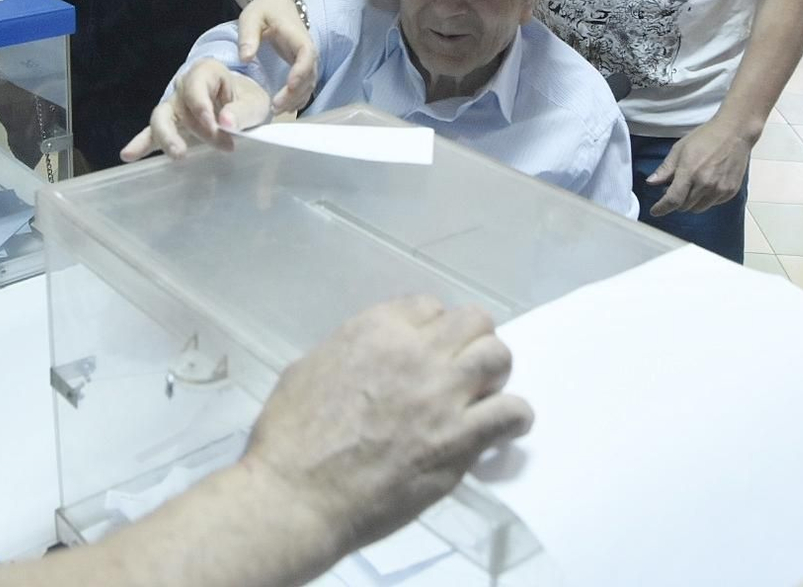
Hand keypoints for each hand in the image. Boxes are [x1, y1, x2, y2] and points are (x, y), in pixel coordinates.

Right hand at [120, 59, 272, 160]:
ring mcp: (174, 106)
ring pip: (161, 118)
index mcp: (206, 72)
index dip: (202, 105)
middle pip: (178, 105)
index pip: (197, 86)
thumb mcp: (254, 103)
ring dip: (167, 137)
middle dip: (194, 127)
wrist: (242, 107)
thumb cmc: (246, 100)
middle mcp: (184, 86)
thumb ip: (242, 111)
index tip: (215, 124)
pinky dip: (141, 144)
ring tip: (177, 154)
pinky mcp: (169, 126)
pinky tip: (128, 155)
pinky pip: (151, 133)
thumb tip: (226, 122)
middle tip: (214, 144)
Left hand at [237, 0, 317, 112]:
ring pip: (309, 83)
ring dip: (296, 99)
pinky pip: (305, 85)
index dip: (301, 72)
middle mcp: (307, 50)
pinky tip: (284, 108)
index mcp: (298, 36)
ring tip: (276, 111)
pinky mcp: (302, 66)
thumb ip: (248, 36)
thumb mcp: (251, 17)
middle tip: (275, 107)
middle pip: (309, 75)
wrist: (276, 3)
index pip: (307, 55)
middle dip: (295, 93)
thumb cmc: (264, 9)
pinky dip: (297, 98)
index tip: (289, 86)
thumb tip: (245, 58)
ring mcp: (306, 60)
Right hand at [242, 297, 532, 554]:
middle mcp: (416, 352)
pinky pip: (511, 412)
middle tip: (462, 369)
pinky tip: (504, 428)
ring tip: (484, 395)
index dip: (432, 329)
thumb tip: (374, 361)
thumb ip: (353, 353)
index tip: (429, 350)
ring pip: (497, 357)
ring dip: (494, 374)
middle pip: (474, 321)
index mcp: (375, 330)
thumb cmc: (289, 436)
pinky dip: (514, 417)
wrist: (297, 495)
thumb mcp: (310, 368)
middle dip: (472, 341)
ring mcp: (442, 395)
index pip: (429, 306)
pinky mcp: (459, 440)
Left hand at [648, 114, 756, 216]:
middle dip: (676, 201)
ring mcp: (720, 189)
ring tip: (691, 187)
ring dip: (691, 202)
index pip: (673, 200)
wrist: (734, 133)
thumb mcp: (679, 149)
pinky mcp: (731, 191)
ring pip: (698, 208)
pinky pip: (713, 204)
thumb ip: (666, 169)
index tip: (655, 211)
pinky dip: (706, 199)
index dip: (661, 208)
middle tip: (675, 189)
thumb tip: (651, 182)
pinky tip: (705, 186)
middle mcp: (705, 184)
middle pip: (684, 206)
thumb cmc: (705, 138)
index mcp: (690, 172)